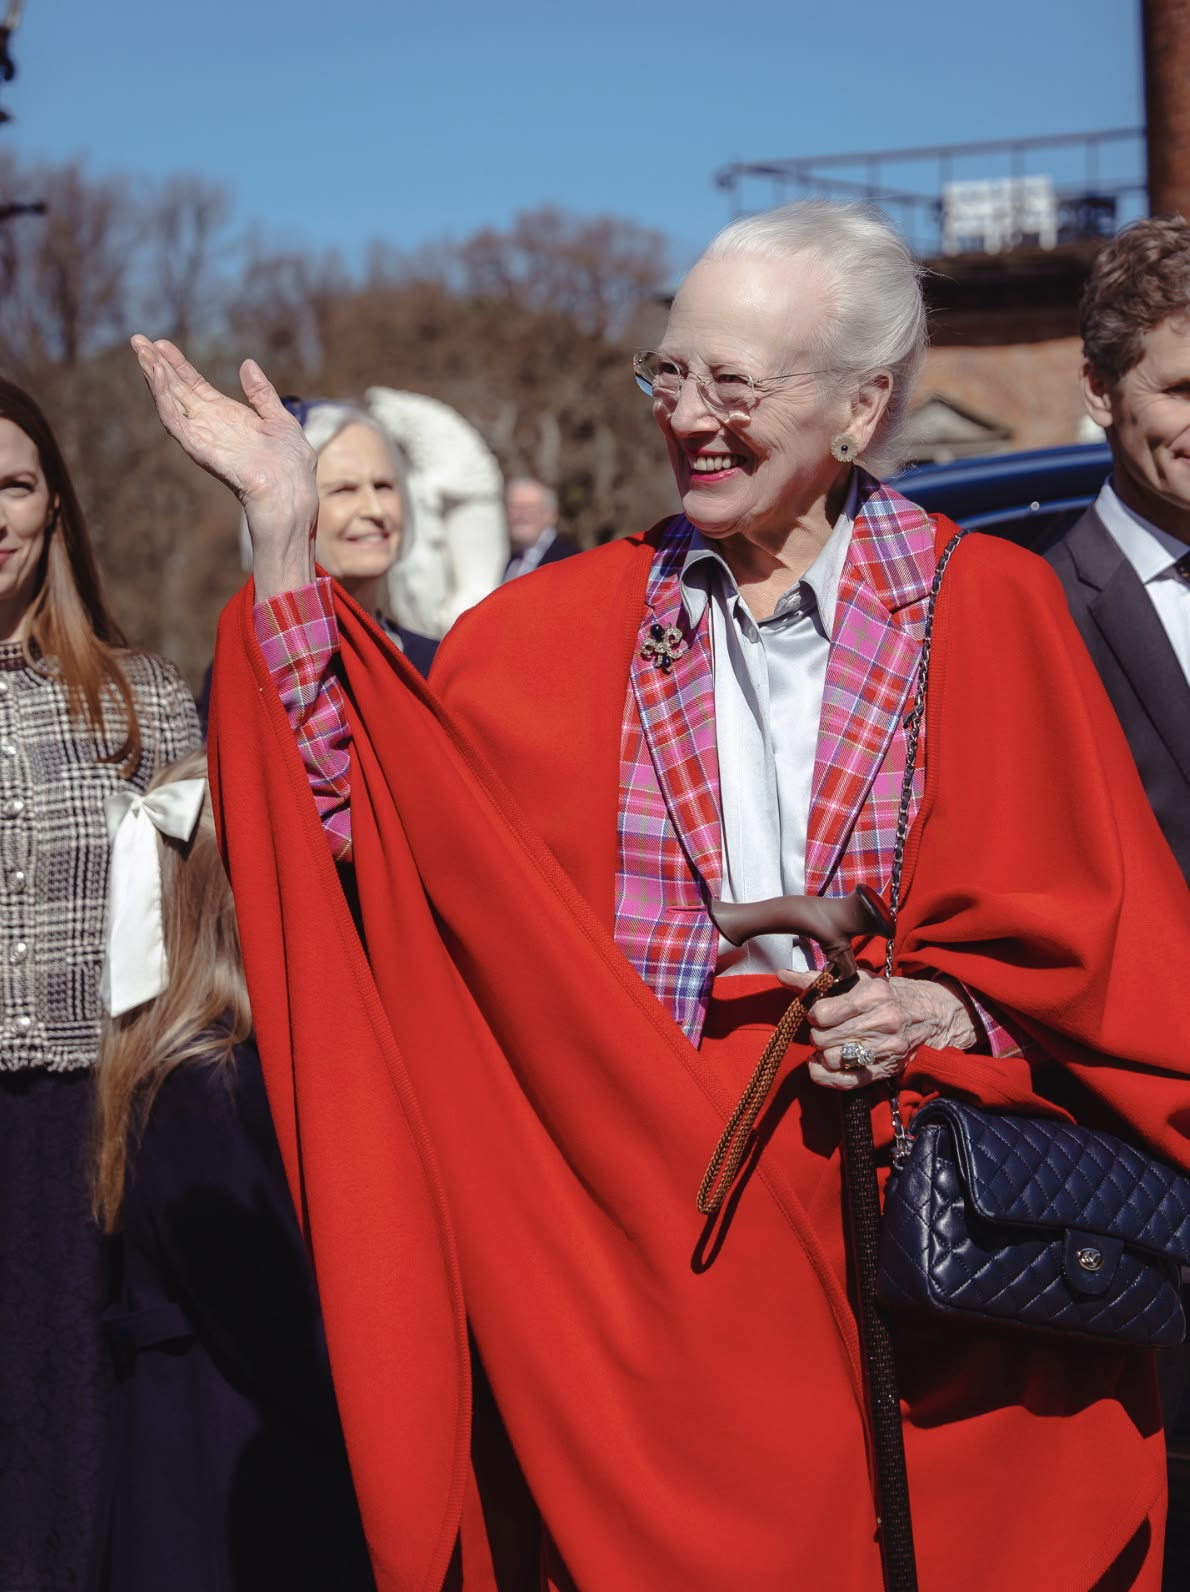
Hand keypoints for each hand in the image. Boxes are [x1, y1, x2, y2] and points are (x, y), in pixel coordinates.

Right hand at [130, 336, 317, 597]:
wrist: (291, 493)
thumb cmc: (290, 466)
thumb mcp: (280, 419)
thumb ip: (261, 394)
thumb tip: (247, 364)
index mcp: (228, 417)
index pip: (195, 386)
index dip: (178, 365)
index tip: (161, 343)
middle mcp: (210, 425)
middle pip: (177, 390)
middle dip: (157, 365)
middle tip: (138, 339)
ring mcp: (202, 437)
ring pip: (170, 402)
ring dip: (154, 377)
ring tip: (141, 351)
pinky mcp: (198, 448)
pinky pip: (175, 421)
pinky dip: (162, 398)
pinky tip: (154, 376)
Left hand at [777, 967, 977, 1091]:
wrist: (930, 1014)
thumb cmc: (886, 995)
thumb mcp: (857, 980)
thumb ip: (817, 978)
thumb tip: (782, 975)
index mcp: (874, 993)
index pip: (823, 1012)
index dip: (814, 1014)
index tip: (818, 1012)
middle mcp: (883, 1020)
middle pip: (824, 1037)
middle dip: (817, 1033)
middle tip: (824, 1029)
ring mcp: (887, 1048)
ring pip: (833, 1059)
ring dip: (822, 1053)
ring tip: (829, 1044)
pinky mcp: (886, 1069)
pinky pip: (846, 1081)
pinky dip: (826, 1076)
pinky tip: (823, 1065)